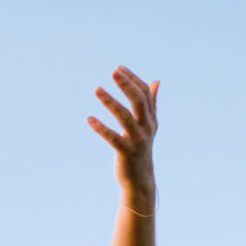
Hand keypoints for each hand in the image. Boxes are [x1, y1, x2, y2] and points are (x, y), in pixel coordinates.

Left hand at [87, 66, 159, 192]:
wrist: (139, 177)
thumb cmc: (140, 147)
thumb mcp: (147, 124)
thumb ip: (151, 103)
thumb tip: (156, 81)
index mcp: (150, 118)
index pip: (144, 93)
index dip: (132, 80)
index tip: (118, 68)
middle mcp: (147, 127)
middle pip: (139, 101)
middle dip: (126, 85)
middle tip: (113, 71)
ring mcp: (138, 140)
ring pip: (125, 117)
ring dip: (110, 102)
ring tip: (96, 89)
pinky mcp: (126, 152)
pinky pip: (113, 138)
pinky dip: (101, 128)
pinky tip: (88, 118)